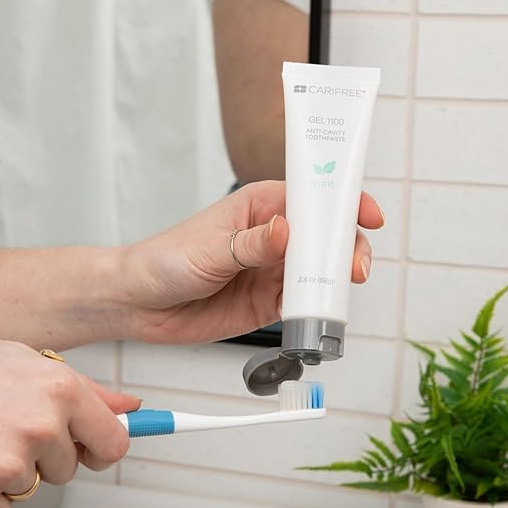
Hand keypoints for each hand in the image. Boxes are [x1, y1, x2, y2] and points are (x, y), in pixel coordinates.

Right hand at [0, 340, 139, 507]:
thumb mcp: (19, 361)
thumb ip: (83, 389)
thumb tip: (130, 408)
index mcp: (57, 388)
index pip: (114, 441)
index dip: (102, 447)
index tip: (95, 450)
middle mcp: (39, 426)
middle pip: (71, 467)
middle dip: (45, 454)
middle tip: (0, 429)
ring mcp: (8, 467)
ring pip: (34, 487)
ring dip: (9, 473)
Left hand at [120, 180, 383, 342]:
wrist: (140, 304)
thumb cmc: (165, 259)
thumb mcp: (209, 248)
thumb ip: (250, 244)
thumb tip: (287, 232)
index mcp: (260, 207)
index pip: (311, 196)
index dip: (343, 202)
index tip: (367, 214)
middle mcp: (272, 237)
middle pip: (324, 236)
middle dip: (346, 247)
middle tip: (353, 267)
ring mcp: (272, 271)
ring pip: (318, 271)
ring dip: (334, 280)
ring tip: (340, 290)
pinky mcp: (268, 302)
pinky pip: (301, 302)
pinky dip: (314, 307)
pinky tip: (317, 311)